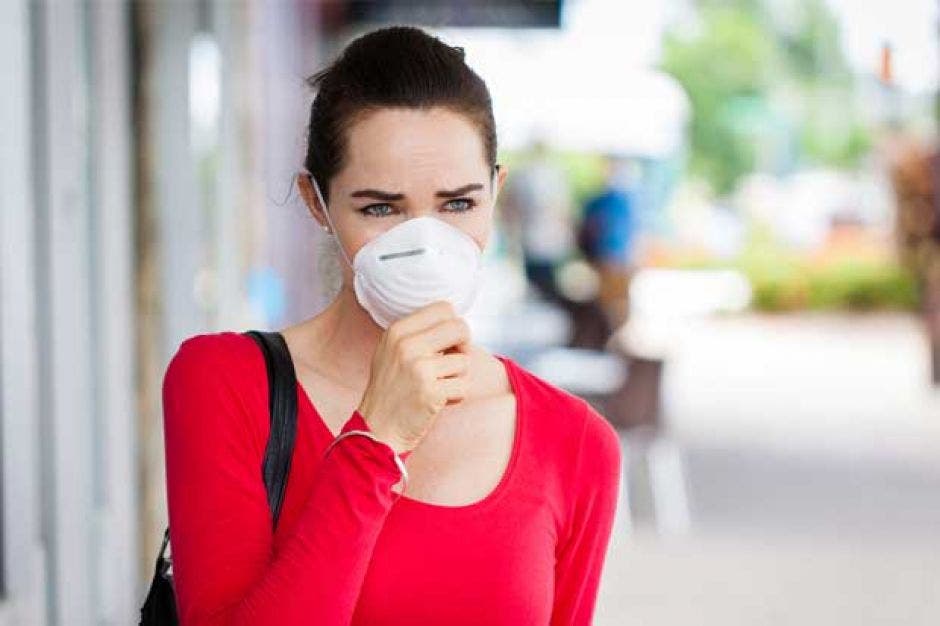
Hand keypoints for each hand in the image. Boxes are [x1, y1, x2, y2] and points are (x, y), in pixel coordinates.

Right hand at [357, 301, 470, 453]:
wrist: (376, 429)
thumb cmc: (390, 391)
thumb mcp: (392, 351)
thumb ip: (418, 333)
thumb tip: (455, 323)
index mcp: (397, 331)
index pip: (444, 308)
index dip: (452, 326)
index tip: (447, 343)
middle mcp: (407, 345)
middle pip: (459, 328)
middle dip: (463, 347)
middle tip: (452, 362)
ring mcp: (419, 368)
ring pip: (465, 361)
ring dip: (457, 377)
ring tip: (437, 387)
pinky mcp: (431, 392)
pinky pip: (464, 386)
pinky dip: (456, 396)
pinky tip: (439, 401)